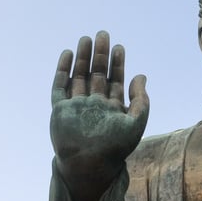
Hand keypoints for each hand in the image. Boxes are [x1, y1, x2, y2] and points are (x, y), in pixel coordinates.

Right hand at [51, 31, 148, 200]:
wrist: (88, 165)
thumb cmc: (114, 149)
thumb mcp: (135, 123)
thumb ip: (141, 101)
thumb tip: (141, 75)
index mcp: (112, 109)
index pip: (115, 81)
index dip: (118, 64)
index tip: (119, 47)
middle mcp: (94, 106)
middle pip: (97, 75)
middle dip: (100, 55)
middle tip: (103, 34)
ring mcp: (76, 107)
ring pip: (79, 76)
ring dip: (82, 58)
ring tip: (86, 39)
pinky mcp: (60, 110)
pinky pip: (60, 86)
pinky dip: (63, 70)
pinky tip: (68, 54)